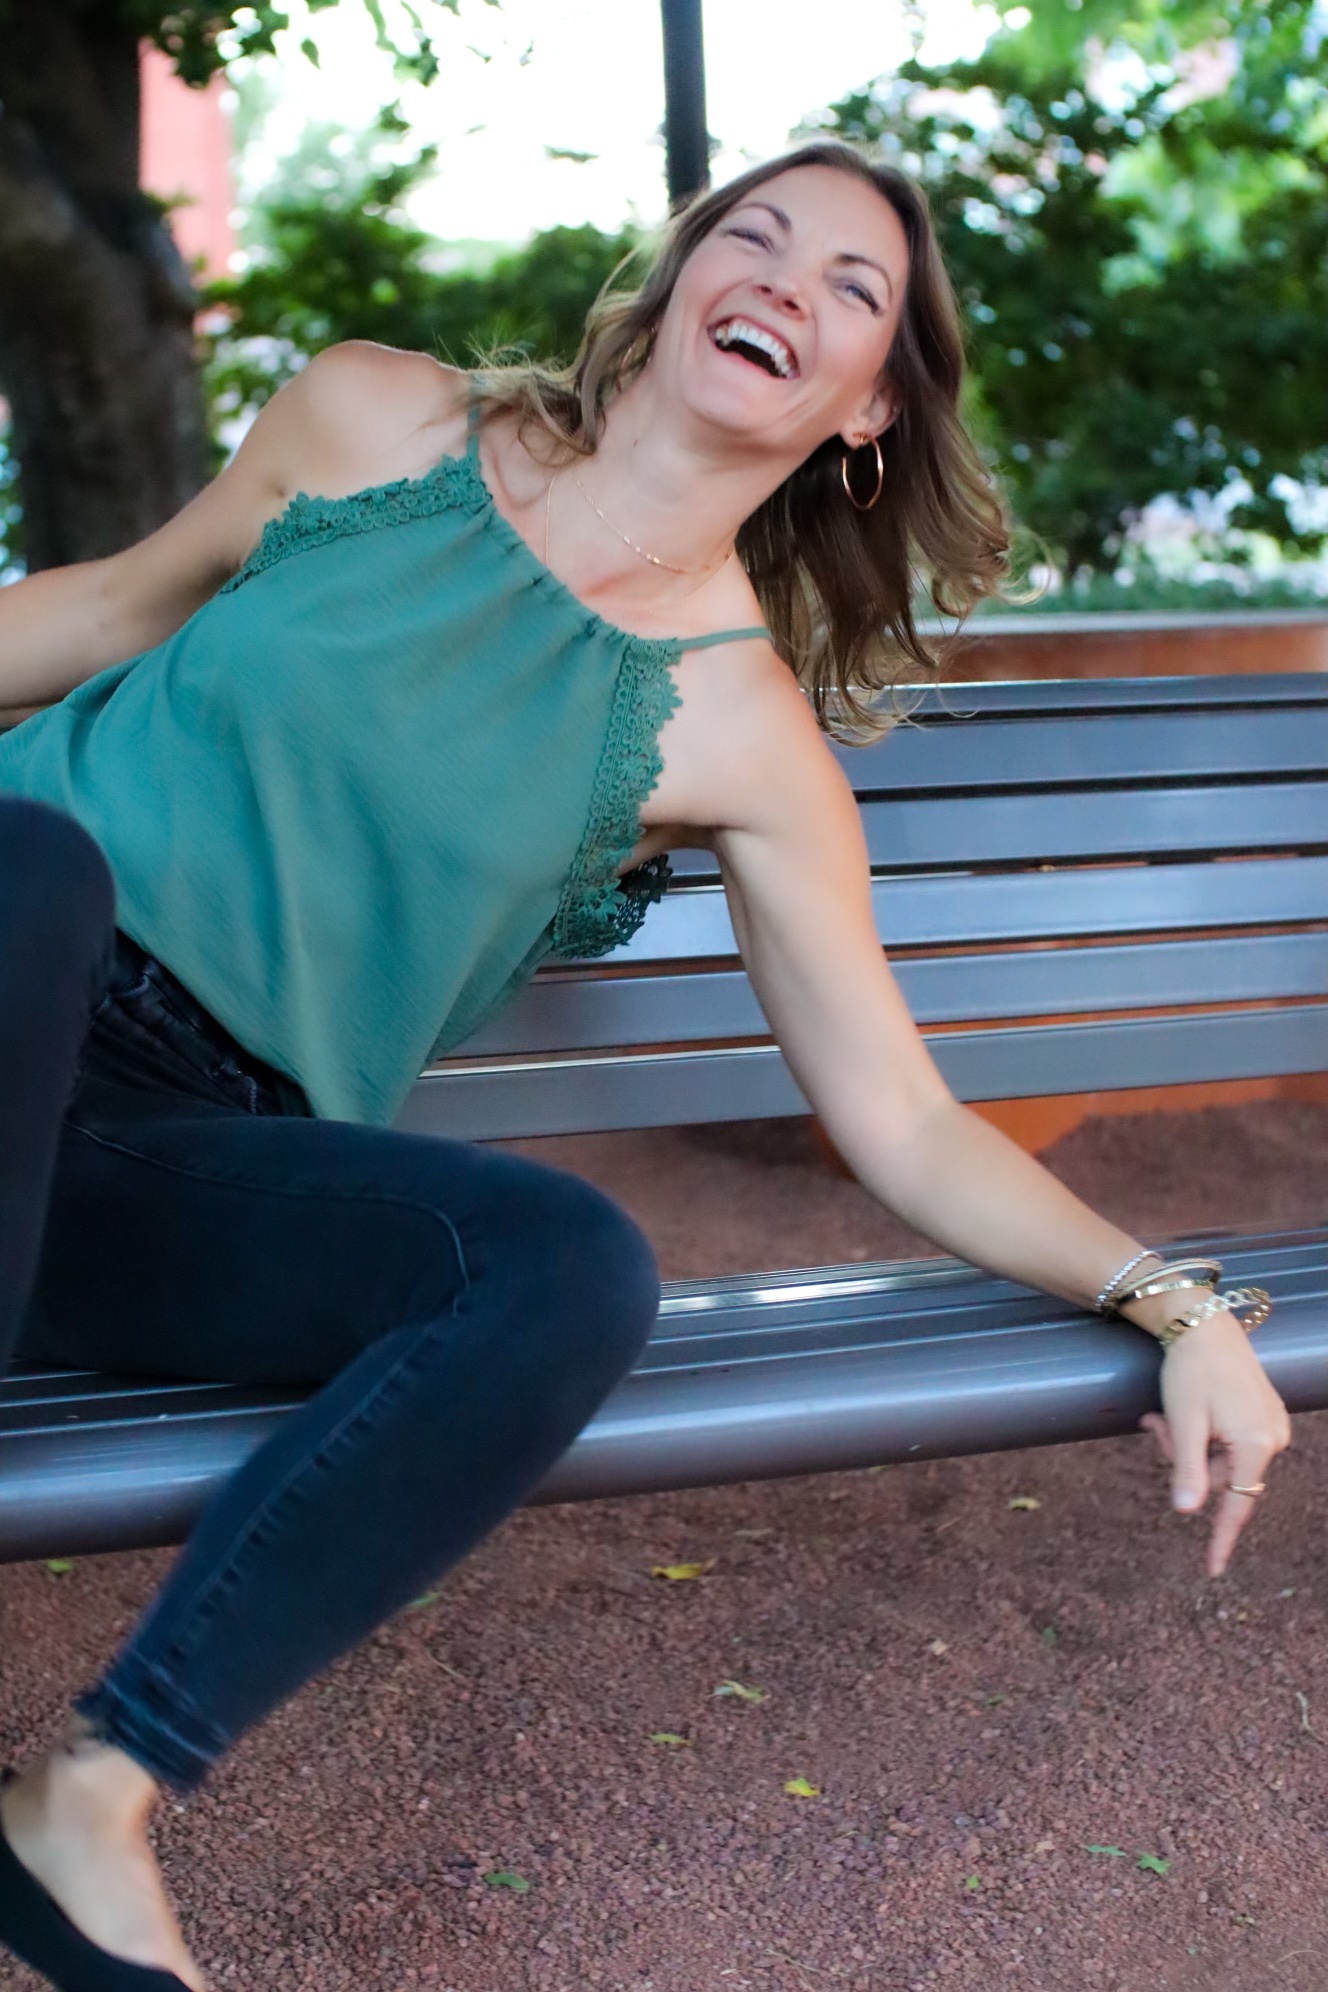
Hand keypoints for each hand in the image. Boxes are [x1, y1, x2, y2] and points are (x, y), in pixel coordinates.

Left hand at [1139, 1311, 1290, 1576]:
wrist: (1204, 1322)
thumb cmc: (1191, 1369)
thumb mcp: (1183, 1421)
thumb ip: (1186, 1469)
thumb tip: (1186, 1513)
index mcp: (1256, 1444)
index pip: (1238, 1504)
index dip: (1221, 1538)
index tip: (1212, 1570)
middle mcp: (1273, 1438)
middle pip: (1221, 1477)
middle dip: (1184, 1461)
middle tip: (1154, 1427)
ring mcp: (1271, 1426)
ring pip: (1222, 1459)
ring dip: (1190, 1446)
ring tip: (1163, 1416)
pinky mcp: (1264, 1415)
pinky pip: (1231, 1442)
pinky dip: (1204, 1436)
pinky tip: (1185, 1413)